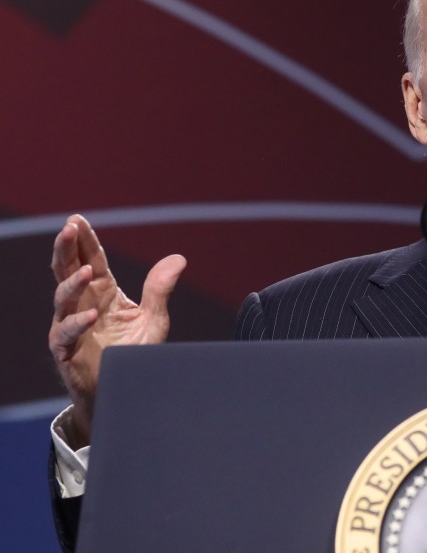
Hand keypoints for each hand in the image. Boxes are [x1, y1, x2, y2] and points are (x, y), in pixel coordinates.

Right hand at [48, 215, 185, 444]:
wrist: (126, 391)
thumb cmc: (135, 353)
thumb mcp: (153, 319)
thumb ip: (160, 289)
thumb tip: (178, 258)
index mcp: (102, 292)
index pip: (90, 259)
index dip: (84, 240)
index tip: (77, 220)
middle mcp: (83, 304)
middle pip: (67, 271)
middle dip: (66, 249)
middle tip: (69, 229)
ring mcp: (72, 326)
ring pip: (62, 298)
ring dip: (73, 283)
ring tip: (87, 272)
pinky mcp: (66, 351)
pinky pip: (66, 334)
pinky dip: (78, 323)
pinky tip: (92, 315)